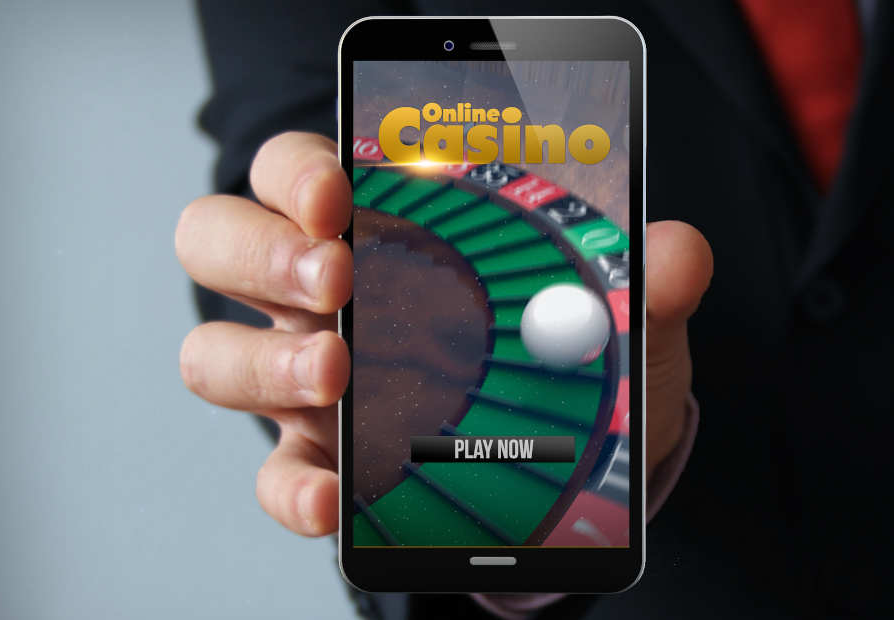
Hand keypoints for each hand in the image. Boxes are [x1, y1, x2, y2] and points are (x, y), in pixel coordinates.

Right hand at [176, 130, 711, 537]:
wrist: (574, 468)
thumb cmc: (571, 364)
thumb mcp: (615, 317)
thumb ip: (642, 281)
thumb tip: (677, 252)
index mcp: (375, 233)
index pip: (292, 172)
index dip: (294, 172)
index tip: (340, 194)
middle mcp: (319, 298)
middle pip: (218, 241)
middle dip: (260, 250)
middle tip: (334, 276)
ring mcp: (308, 383)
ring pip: (216, 354)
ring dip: (263, 360)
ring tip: (335, 373)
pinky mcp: (317, 464)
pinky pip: (272, 475)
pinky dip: (291, 487)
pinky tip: (335, 497)